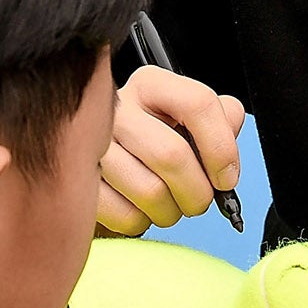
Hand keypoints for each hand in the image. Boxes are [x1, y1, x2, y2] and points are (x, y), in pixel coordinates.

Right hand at [96, 65, 243, 234]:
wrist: (107, 164)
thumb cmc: (156, 142)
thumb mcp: (189, 120)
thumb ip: (221, 121)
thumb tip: (227, 156)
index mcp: (151, 85)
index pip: (199, 103)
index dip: (222, 148)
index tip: (226, 177)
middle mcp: (118, 107)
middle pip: (173, 155)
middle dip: (198, 192)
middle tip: (198, 200)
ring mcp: (92, 144)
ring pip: (150, 191)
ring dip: (171, 212)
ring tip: (168, 205)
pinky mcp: (79, 182)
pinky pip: (125, 216)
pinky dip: (142, 223)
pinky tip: (139, 209)